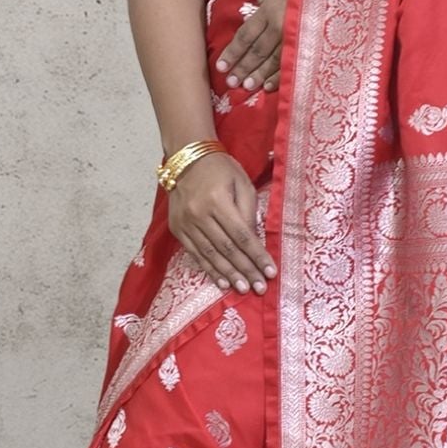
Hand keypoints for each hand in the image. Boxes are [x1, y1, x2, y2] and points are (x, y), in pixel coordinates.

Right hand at [168, 151, 275, 295]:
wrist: (186, 158)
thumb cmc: (221, 169)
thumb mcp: (242, 183)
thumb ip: (248, 212)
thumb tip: (254, 242)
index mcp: (218, 200)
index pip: (242, 235)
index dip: (257, 256)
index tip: (270, 272)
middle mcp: (199, 214)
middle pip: (227, 249)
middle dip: (245, 270)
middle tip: (259, 288)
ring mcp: (185, 223)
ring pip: (210, 255)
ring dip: (228, 274)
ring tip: (243, 289)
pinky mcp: (177, 228)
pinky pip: (195, 254)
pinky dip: (209, 269)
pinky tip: (221, 281)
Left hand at [216, 0, 293, 93]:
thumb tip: (258, 4)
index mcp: (270, 9)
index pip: (245, 35)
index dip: (232, 52)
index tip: (221, 66)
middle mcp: (279, 25)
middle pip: (256, 51)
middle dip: (242, 67)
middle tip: (230, 83)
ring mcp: (295, 37)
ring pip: (272, 60)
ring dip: (258, 75)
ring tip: (246, 86)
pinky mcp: (310, 46)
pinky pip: (292, 63)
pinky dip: (279, 76)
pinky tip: (269, 86)